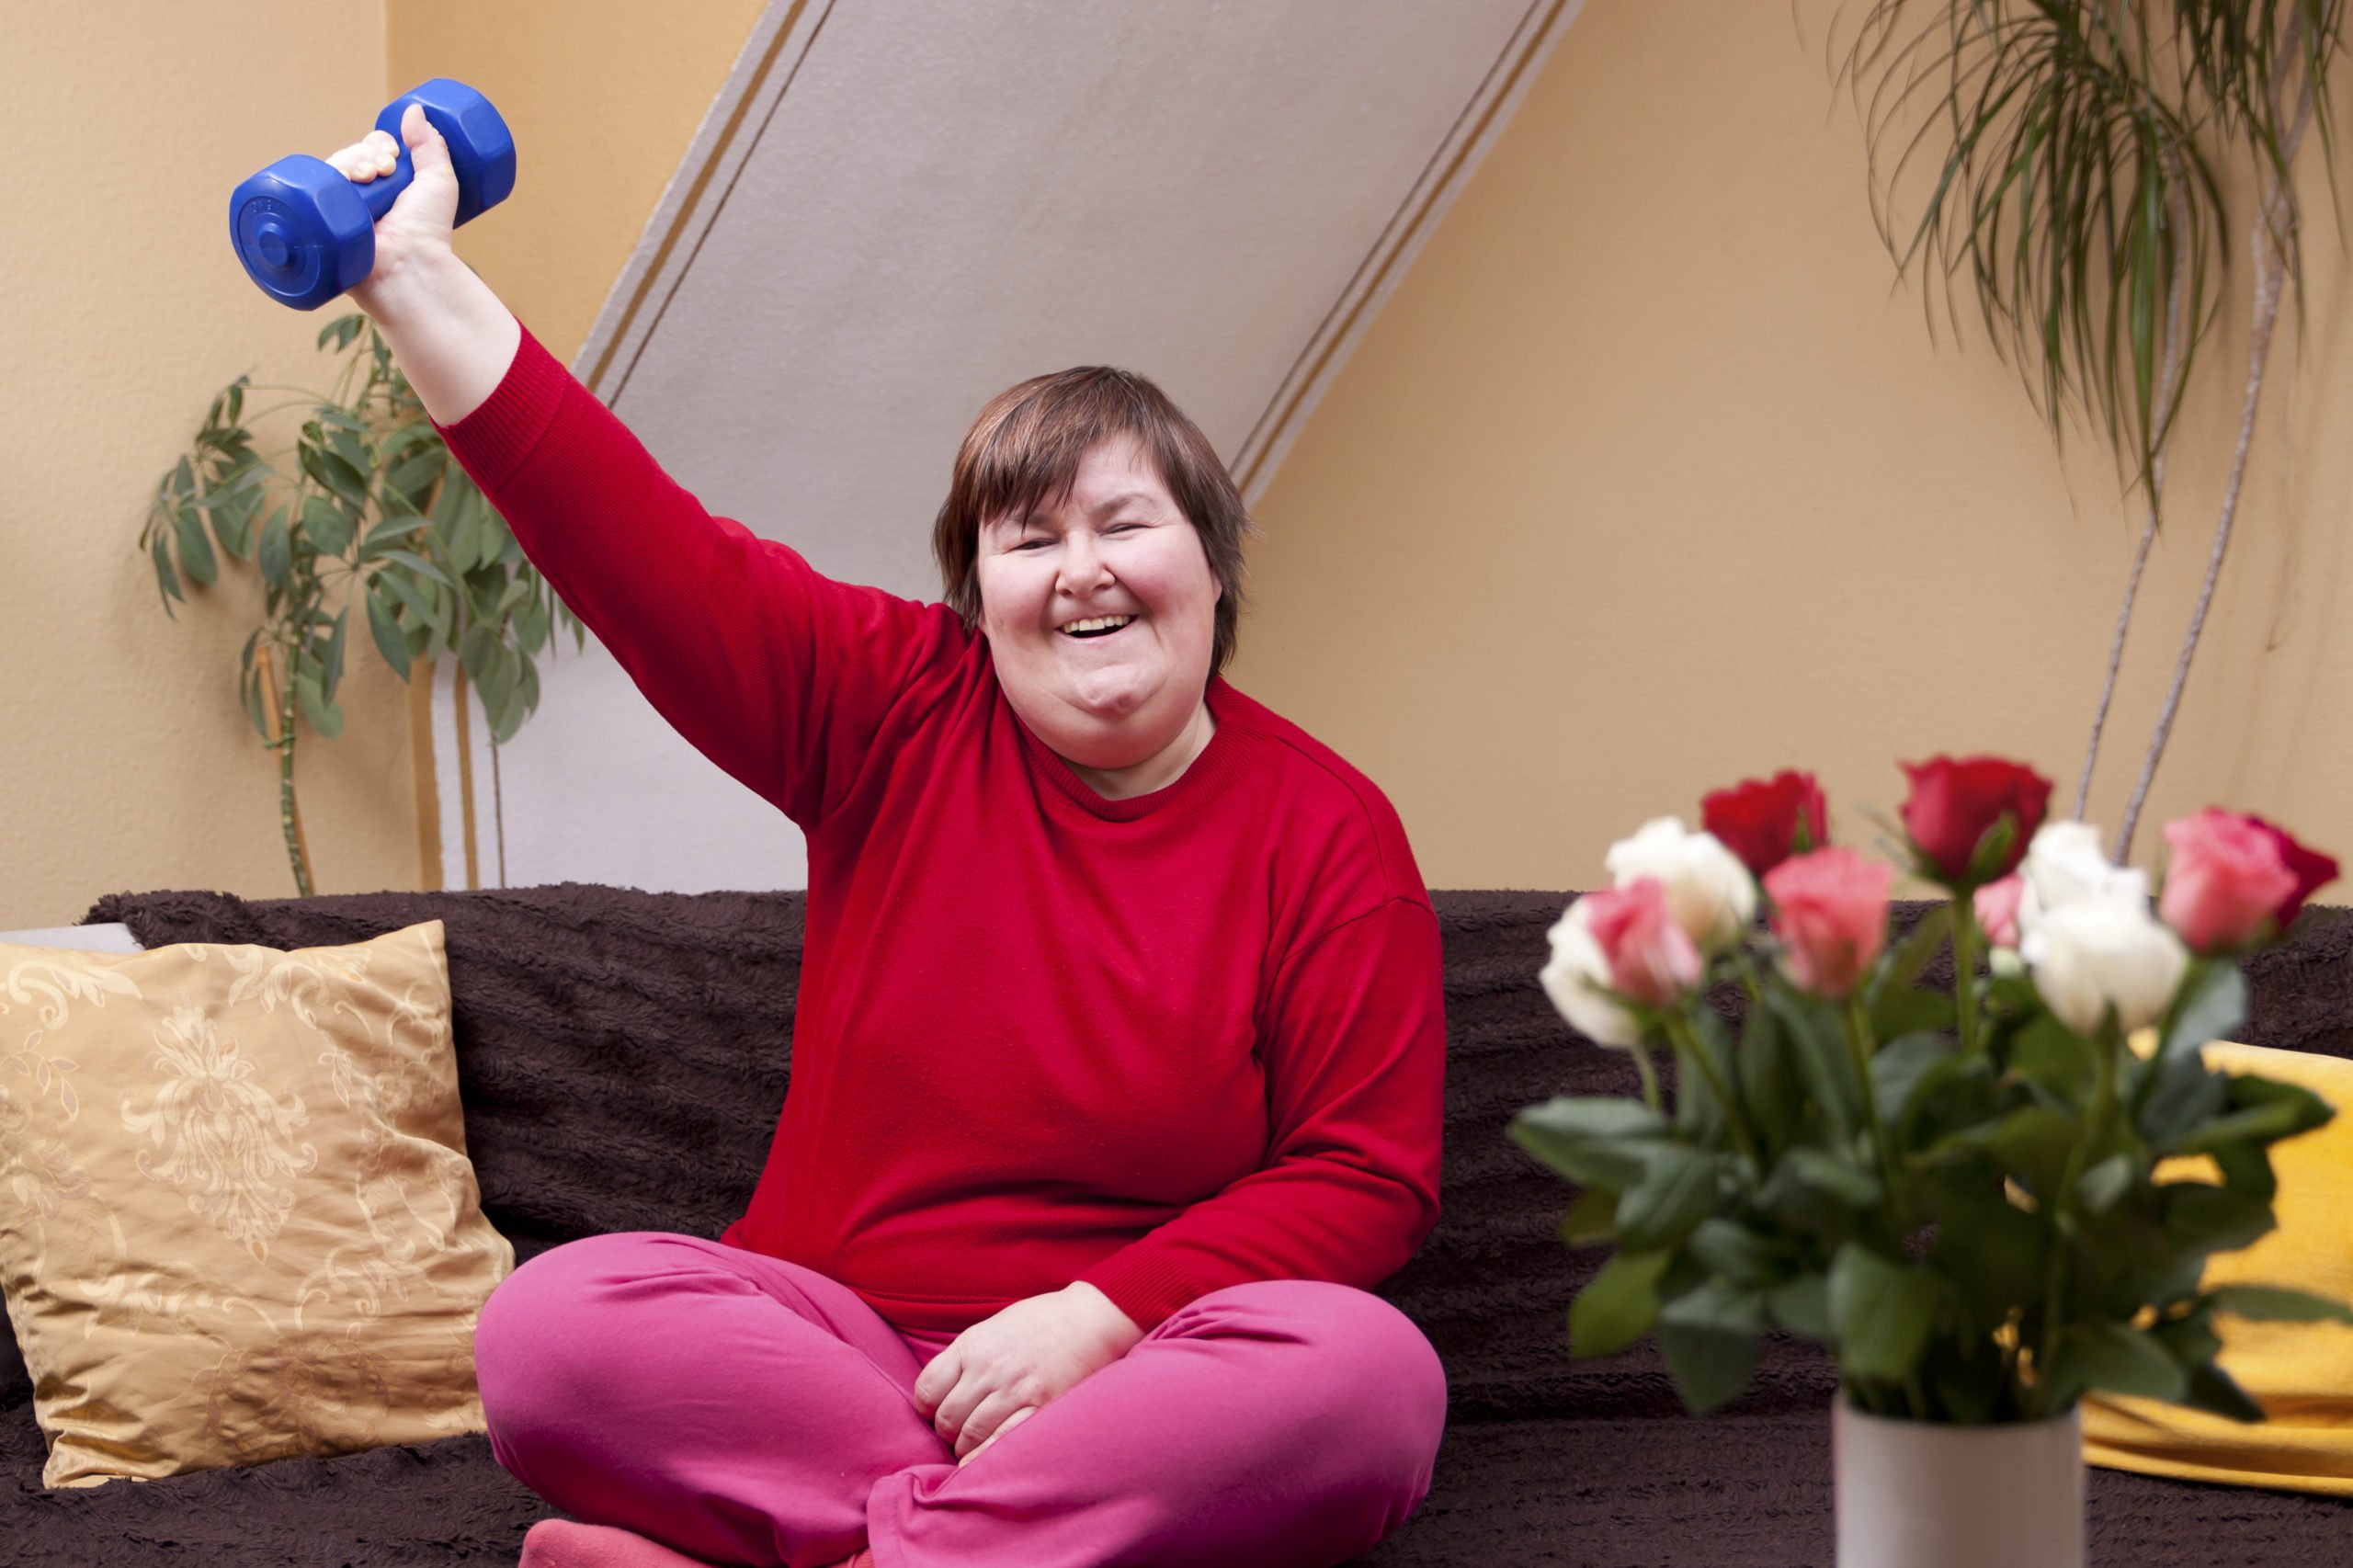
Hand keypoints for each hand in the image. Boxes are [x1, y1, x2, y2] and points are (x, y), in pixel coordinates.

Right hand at [321, 102, 460, 315]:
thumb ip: (430, 146)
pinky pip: (309, 192)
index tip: (394, 154)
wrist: (410, 266)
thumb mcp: (438, 182)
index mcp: (386, 188)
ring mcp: (340, 211)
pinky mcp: (321, 224)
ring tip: (368, 178)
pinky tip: (339, 180)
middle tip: (383, 170)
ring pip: (331, 169)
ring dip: (348, 163)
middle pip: (349, 157)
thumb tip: (414, 110)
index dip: (378, 146)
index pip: (370, 152)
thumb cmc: (429, 232)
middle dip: (364, 154)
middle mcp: (362, 198)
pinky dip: (322, 180)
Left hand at [912, 1282, 1142, 1465]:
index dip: (926, 1407)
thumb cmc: (1038, 1323)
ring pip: (969, 1435)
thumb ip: (964, 1357)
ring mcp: (1014, 1390)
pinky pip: (1001, 1442)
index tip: (934, 1411)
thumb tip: (939, 1391)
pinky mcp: (1039, 1408)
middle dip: (945, 1431)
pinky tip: (980, 1461)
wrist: (1087, 1321)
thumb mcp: (991, 1328)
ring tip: (971, 1444)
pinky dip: (984, 1457)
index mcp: (972, 1346)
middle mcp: (988, 1368)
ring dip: (964, 1447)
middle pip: (946, 1417)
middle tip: (955, 1432)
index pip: (927, 1389)